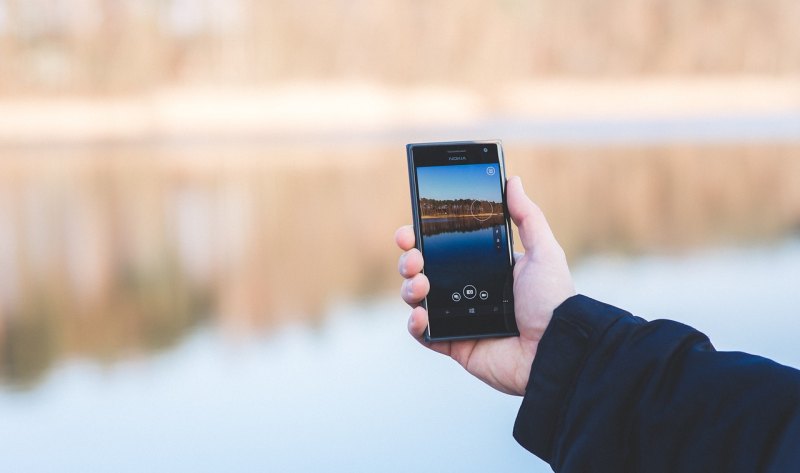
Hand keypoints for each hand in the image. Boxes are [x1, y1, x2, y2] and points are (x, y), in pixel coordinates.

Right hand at [395, 176, 574, 394]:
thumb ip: (527, 216)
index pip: (442, 247)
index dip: (421, 237)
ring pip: (416, 298)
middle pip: (421, 270)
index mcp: (482, 267)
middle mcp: (466, 290)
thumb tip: (513, 181)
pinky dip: (415, 324)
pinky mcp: (454, 344)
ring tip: (422, 284)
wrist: (557, 348)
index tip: (410, 228)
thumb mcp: (544, 251)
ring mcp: (457, 318)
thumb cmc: (553, 300)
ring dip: (409, 287)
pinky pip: (423, 334)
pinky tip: (421, 315)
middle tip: (414, 256)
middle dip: (408, 259)